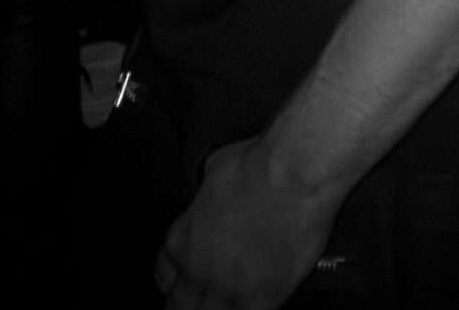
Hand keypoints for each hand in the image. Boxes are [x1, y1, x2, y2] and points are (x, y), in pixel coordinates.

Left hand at [154, 134, 339, 309]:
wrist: (294, 172)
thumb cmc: (260, 164)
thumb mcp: (214, 168)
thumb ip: (209, 192)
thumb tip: (216, 189)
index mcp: (182, 238)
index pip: (164, 271)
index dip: (177, 272)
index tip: (189, 270)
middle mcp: (198, 269)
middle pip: (178, 306)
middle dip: (189, 301)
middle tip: (204, 292)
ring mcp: (228, 288)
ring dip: (214, 307)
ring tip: (228, 297)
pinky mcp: (262, 297)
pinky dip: (245, 309)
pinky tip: (254, 301)